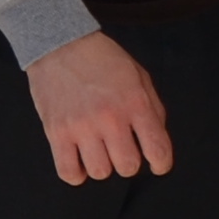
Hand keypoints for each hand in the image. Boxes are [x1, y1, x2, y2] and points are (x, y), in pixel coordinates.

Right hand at [26, 30, 175, 182]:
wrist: (60, 44)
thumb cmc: (102, 60)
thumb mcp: (139, 76)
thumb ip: (153, 109)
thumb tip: (157, 141)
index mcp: (136, 103)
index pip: (157, 149)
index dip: (161, 164)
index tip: (158, 165)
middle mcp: (110, 118)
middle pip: (128, 167)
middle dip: (129, 162)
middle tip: (122, 150)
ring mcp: (82, 127)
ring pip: (100, 172)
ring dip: (103, 165)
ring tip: (99, 150)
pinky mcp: (56, 132)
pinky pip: (68, 173)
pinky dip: (77, 173)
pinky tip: (80, 160)